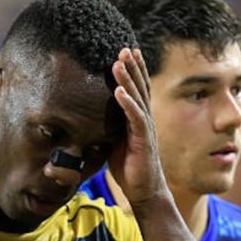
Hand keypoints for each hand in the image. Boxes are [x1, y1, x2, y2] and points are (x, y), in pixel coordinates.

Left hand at [109, 48, 166, 206]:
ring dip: (127, 79)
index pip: (137, 91)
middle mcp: (145, 121)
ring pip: (137, 99)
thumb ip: (112, 129)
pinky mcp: (143, 141)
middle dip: (132, 67)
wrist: (144, 192)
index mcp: (139, 120)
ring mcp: (145, 130)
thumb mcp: (117, 144)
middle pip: (139, 88)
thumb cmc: (131, 169)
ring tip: (119, 62)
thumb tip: (94, 120)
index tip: (126, 53)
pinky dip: (127, 103)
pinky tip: (118, 91)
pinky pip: (135, 118)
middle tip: (124, 48)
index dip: (133, 72)